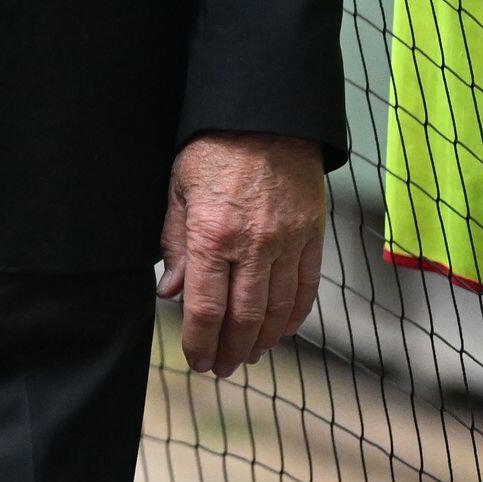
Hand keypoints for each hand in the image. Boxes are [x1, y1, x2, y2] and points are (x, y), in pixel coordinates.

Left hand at [157, 131, 324, 377]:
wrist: (266, 114)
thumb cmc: (213, 146)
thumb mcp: (178, 188)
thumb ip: (175, 243)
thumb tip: (171, 293)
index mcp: (212, 234)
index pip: (205, 309)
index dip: (199, 343)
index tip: (195, 360)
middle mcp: (252, 245)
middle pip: (243, 319)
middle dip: (229, 351)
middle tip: (220, 367)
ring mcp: (287, 243)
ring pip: (277, 311)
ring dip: (262, 341)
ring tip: (248, 355)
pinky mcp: (312, 236)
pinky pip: (306, 288)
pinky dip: (294, 316)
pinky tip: (281, 330)